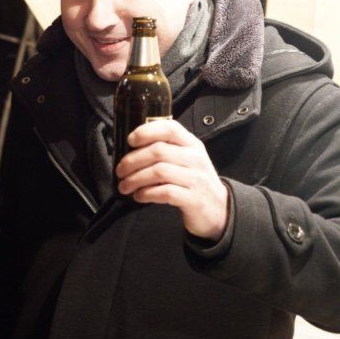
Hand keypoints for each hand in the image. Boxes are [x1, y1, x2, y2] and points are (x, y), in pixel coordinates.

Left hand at [115, 119, 228, 240]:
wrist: (219, 210)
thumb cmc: (194, 182)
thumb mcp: (187, 160)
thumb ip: (167, 151)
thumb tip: (131, 150)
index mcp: (192, 144)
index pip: (170, 128)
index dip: (147, 131)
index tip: (130, 140)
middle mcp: (195, 158)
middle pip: (158, 151)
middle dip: (132, 161)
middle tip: (120, 171)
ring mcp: (196, 178)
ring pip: (158, 171)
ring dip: (135, 179)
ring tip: (124, 186)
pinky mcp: (193, 199)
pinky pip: (164, 192)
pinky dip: (146, 194)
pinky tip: (139, 196)